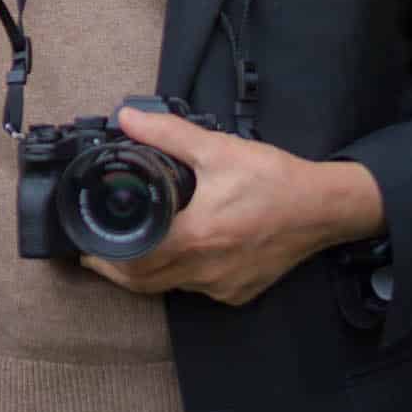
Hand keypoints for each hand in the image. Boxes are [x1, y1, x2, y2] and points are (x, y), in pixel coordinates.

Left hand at [77, 106, 384, 307]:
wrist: (325, 208)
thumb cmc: (275, 179)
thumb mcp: (218, 148)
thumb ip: (168, 134)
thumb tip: (128, 119)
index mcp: (197, 237)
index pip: (135, 262)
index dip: (104, 258)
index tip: (86, 247)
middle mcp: (207, 269)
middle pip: (145, 282)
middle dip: (116, 270)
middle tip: (97, 251)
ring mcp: (224, 285)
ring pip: (170, 288)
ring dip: (146, 274)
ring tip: (129, 249)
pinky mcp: (239, 292)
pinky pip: (197, 289)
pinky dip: (178, 275)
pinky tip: (174, 253)